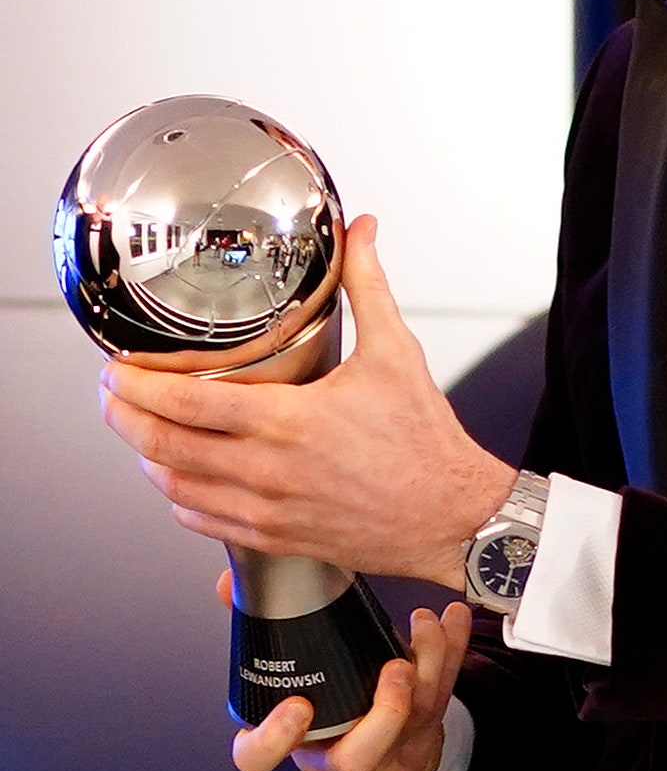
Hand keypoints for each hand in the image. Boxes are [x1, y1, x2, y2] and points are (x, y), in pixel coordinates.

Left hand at [99, 214, 515, 588]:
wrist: (452, 516)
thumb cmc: (426, 444)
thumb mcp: (396, 353)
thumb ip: (368, 284)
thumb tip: (361, 232)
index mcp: (288, 421)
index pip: (185, 402)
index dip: (136, 385)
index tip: (117, 369)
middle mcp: (269, 471)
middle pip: (164, 446)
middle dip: (124, 419)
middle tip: (112, 396)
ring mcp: (268, 511)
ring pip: (176, 489)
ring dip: (147, 458)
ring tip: (140, 431)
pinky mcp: (277, 538)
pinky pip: (205, 522)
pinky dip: (180, 500)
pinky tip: (181, 478)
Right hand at [222, 570, 473, 770]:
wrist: (384, 734)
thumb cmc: (331, 695)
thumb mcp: (295, 666)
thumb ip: (262, 625)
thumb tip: (230, 583)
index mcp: (294, 740)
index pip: (257, 757)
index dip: (273, 739)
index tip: (297, 706)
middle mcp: (337, 757)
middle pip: (355, 759)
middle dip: (383, 714)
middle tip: (395, 669)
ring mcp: (388, 754)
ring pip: (414, 723)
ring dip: (429, 666)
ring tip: (425, 624)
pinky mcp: (426, 737)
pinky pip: (446, 698)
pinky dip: (453, 653)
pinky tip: (454, 618)